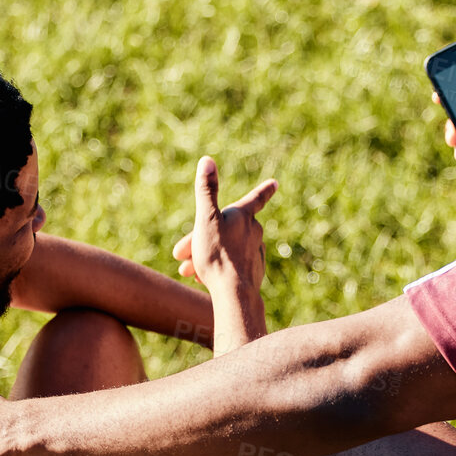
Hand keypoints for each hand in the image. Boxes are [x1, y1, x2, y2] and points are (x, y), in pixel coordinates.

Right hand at [171, 156, 276, 294]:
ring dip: (204, 256)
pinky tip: (204, 279)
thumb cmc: (217, 255)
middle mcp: (254, 233)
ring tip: (187, 271)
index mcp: (244, 217)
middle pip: (225, 230)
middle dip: (200, 240)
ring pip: (226, 249)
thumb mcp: (206, 219)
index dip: (264, 190)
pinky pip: (232, 266)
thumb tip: (207, 160)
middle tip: (180, 254)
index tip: (275, 183)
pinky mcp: (253, 273)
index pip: (255, 198)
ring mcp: (255, 253)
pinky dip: (217, 269)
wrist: (233, 294)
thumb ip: (206, 191)